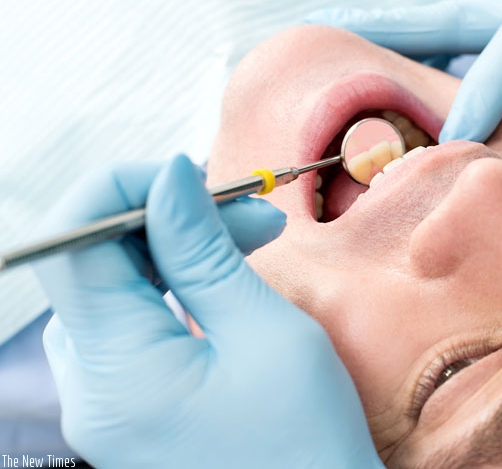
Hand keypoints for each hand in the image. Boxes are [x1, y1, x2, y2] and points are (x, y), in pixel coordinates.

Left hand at [34, 156, 382, 468]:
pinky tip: (222, 280)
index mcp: (118, 375)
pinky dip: (172, 288)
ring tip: (249, 242)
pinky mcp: (129, 408)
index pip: (75, 243)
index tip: (193, 178)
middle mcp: (91, 393)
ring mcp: (106, 405)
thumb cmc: (308, 446)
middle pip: (94, 263)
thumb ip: (202, 252)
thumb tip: (168, 180)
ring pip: (114, 289)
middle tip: (251, 214)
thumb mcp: (266, 333)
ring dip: (175, 250)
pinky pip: (130, 325)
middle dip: (166, 219)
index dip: (125, 189)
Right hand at [306, 0, 501, 212]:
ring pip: (451, 22)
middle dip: (396, 30)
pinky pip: (464, 36)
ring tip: (333, 41)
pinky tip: (388, 67)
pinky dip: (422, 48)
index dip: (484, 87)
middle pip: (460, 14)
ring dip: (395, 33)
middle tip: (328, 36)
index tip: (454, 144)